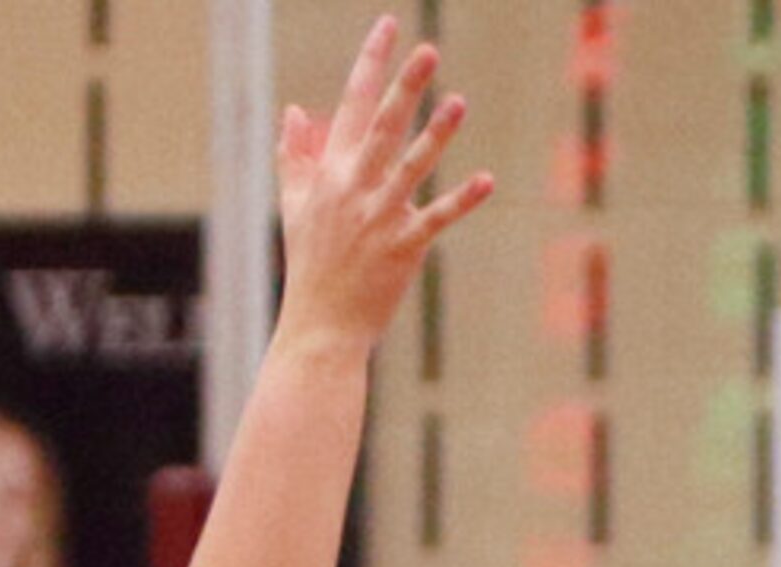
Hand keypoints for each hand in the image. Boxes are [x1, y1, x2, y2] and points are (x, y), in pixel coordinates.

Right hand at [272, 16, 496, 355]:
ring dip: (436, 134)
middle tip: (427, 49)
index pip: (350, 105)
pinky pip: (437, 218)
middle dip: (403, 86)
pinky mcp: (404, 247)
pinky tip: (487, 180)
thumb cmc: (310, 263)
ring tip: (459, 101)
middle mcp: (353, 188)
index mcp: (330, 172)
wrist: (321, 323)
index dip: (370, 63)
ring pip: (410, 166)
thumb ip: (294, 155)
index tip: (388, 27)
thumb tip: (294, 110)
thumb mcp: (293, 204)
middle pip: (381, 126)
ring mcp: (379, 216)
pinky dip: (462, 200)